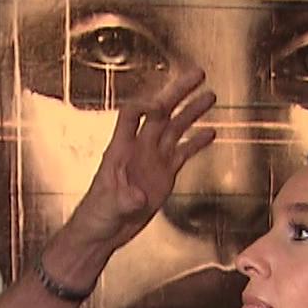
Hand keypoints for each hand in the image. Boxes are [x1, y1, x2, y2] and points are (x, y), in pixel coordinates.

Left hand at [61, 69, 217, 251]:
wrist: (102, 232)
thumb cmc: (96, 215)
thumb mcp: (108, 207)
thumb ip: (124, 200)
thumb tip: (138, 196)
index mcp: (120, 148)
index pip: (132, 114)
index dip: (146, 106)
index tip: (160, 106)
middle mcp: (139, 148)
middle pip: (161, 112)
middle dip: (178, 92)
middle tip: (197, 75)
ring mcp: (153, 160)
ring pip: (175, 128)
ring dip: (192, 111)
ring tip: (210, 95)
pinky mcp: (164, 175)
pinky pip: (183, 153)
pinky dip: (197, 142)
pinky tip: (211, 132)